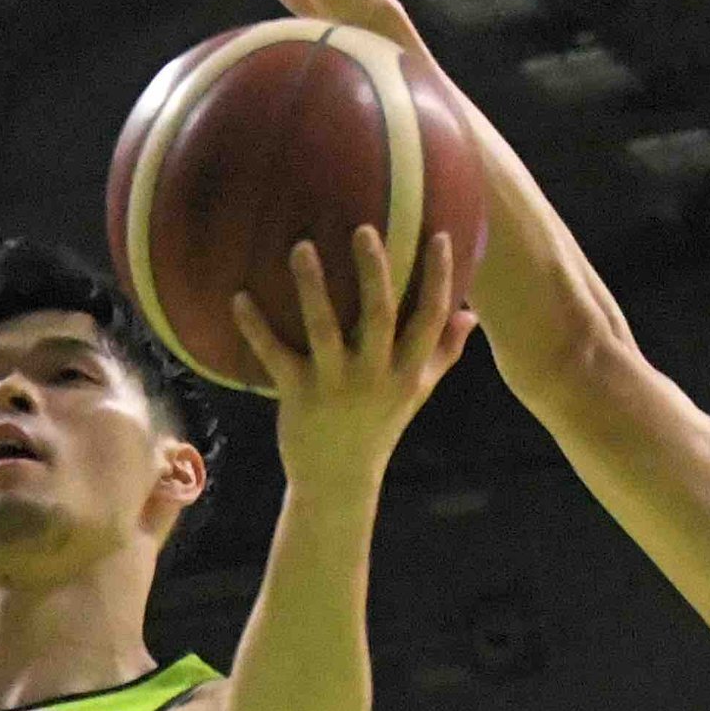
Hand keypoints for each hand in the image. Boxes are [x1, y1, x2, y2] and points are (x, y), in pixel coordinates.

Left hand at [234, 225, 471, 486]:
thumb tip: (471, 315)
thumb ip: (444, 353)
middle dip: (375, 269)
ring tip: (300, 247)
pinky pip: (275, 354)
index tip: (437, 234)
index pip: (431, 318)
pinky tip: (238, 298)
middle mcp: (375, 376)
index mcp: (407, 372)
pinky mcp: (298, 395)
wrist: (337, 482)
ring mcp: (335, 385)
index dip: (439, 276)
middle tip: (363, 229)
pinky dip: (255, 327)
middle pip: (381, 314)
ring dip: (312, 286)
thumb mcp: (416, 393)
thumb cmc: (378, 427)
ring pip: (324, 328)